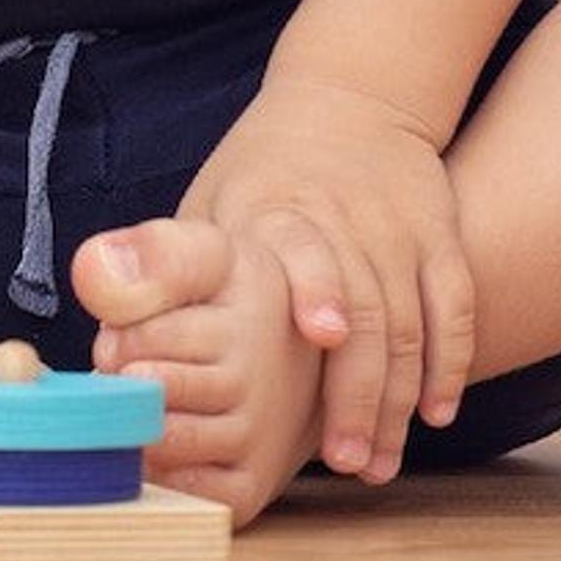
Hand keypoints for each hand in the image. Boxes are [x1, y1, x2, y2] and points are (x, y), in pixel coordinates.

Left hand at [182, 75, 473, 482]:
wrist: (350, 99)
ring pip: (412, 320)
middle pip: (366, 307)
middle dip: (360, 389)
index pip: (305, 246)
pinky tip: (435, 412)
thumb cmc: (262, 173)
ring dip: (400, 397)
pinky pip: (454, 305)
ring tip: (377, 461)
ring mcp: (399, 229)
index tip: (319, 335)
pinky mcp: (439, 236)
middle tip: (345, 459)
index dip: (315, 287)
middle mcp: (347, 218)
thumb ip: (168, 270)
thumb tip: (106, 337)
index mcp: (281, 209)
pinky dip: (450, 361)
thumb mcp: (208, 203)